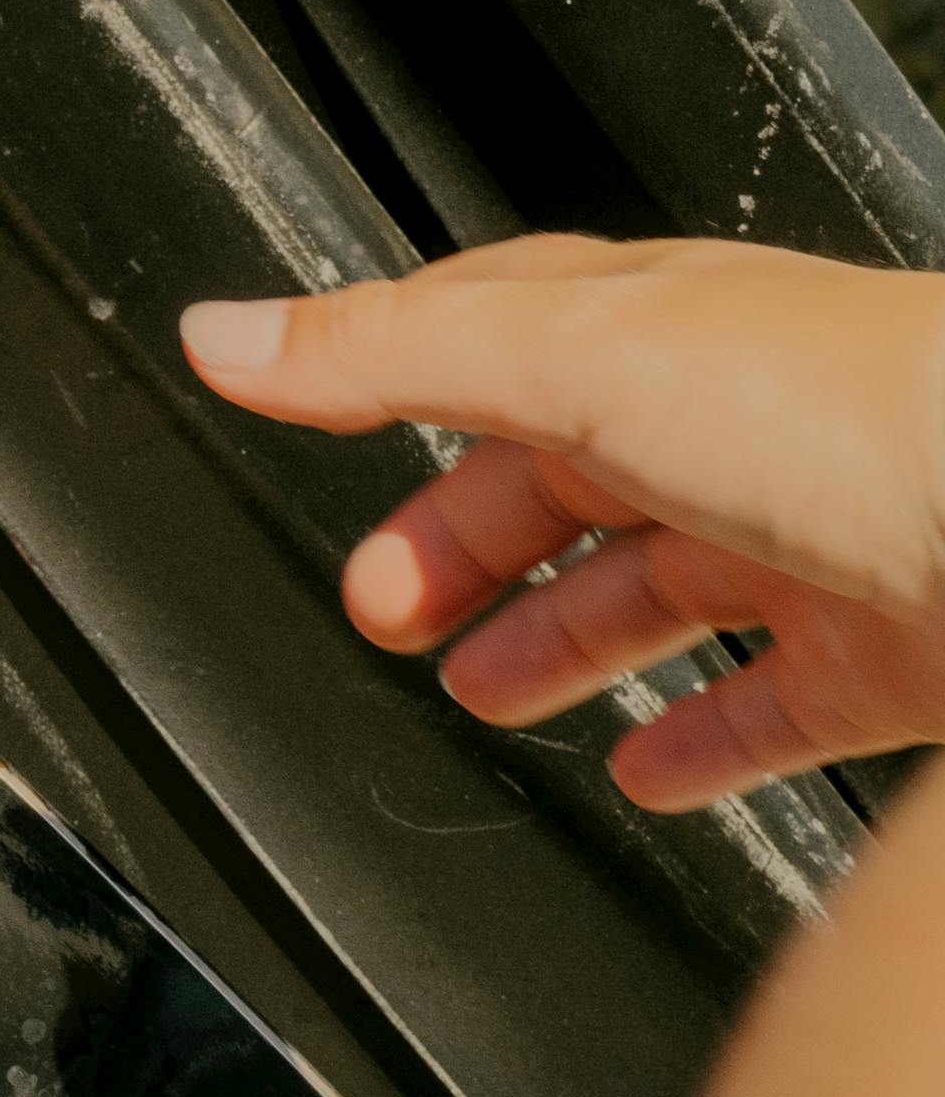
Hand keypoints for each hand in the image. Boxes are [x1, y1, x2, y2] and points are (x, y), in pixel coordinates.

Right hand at [188, 242, 944, 802]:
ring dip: (552, 640)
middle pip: (552, 482)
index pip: (479, 341)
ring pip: (646, 594)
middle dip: (455, 540)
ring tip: (479, 688)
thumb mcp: (566, 353)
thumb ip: (387, 351)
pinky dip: (691, 741)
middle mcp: (716, 422)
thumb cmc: (836, 402)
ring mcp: (800, 540)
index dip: (381, 378)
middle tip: (378, 602)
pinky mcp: (872, 660)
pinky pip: (760, 710)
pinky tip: (644, 769)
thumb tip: (224, 331)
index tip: (292, 409)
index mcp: (636, 327)